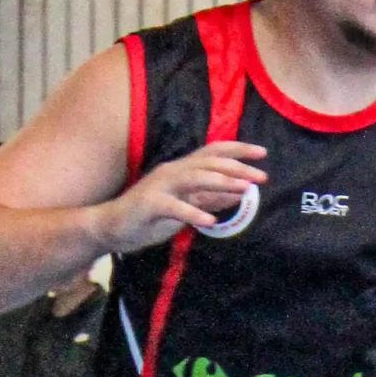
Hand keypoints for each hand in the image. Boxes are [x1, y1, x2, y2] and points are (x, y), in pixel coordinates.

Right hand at [99, 143, 267, 252]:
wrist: (112, 226)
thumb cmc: (152, 216)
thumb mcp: (188, 206)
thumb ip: (212, 199)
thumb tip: (241, 193)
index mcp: (182, 169)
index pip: (213, 152)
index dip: (238, 150)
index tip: (263, 153)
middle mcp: (172, 171)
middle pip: (207, 162)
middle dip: (237, 167)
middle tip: (261, 176)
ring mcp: (160, 186)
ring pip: (193, 178)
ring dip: (220, 182)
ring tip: (244, 189)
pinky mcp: (149, 204)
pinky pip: (174, 207)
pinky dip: (193, 213)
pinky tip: (210, 222)